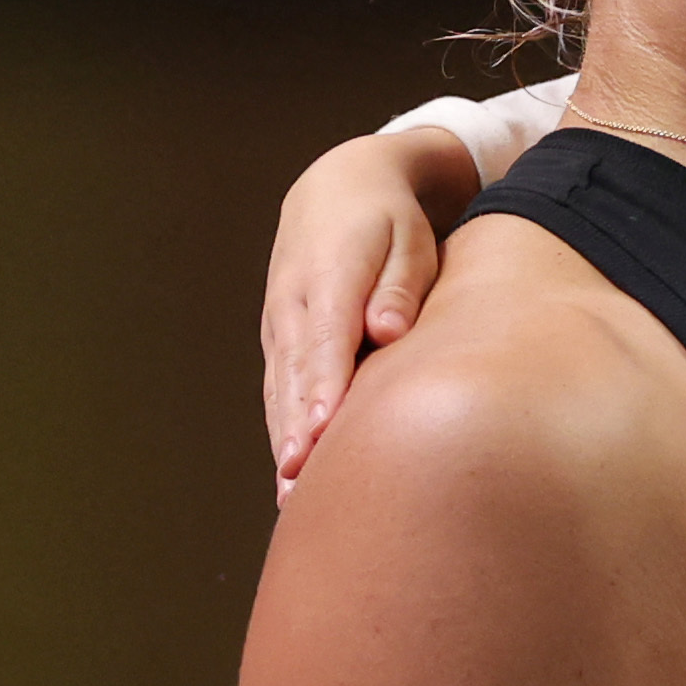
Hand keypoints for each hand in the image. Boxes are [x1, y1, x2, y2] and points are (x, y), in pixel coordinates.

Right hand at [267, 132, 477, 495]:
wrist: (336, 191)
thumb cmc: (387, 222)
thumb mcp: (407, 240)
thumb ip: (399, 286)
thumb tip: (388, 331)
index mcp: (327, 276)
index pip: (324, 339)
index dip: (322, 386)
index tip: (324, 428)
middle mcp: (293, 305)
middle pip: (294, 374)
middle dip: (296, 427)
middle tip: (300, 476)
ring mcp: (279, 325)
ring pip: (280, 390)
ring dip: (283, 440)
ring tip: (290, 494)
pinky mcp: (279, 342)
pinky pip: (279, 392)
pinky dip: (282, 432)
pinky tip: (290, 476)